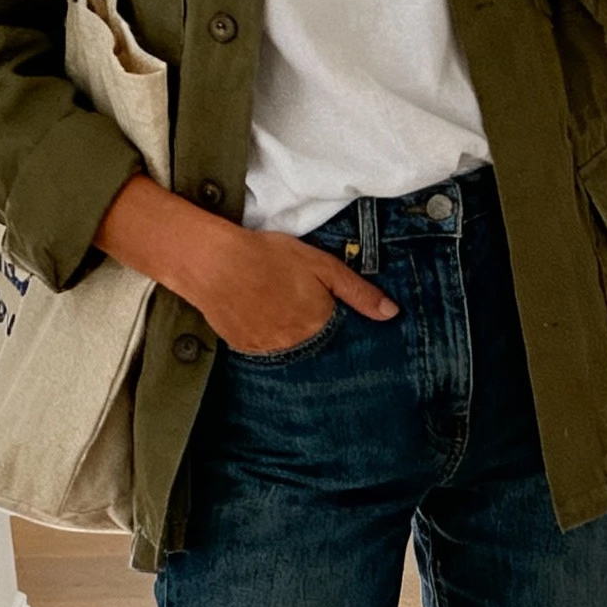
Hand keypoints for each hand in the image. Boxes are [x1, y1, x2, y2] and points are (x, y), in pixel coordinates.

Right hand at [96, 177, 397, 352]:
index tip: (326, 311)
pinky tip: (255, 311)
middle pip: (313, 343)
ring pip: (287, 347)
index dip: (332, 320)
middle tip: (292, 302)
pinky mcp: (243, 348)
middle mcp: (297, 345)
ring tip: (272, 305)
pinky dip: (262, 333)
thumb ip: (358, 292)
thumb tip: (392, 314)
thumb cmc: (269, 257)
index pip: (339, 336)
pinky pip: (261, 346)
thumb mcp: (322, 266)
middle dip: (309, 327)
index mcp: (319, 325)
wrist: (214, 263)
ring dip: (286, 332)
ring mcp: (269, 350)